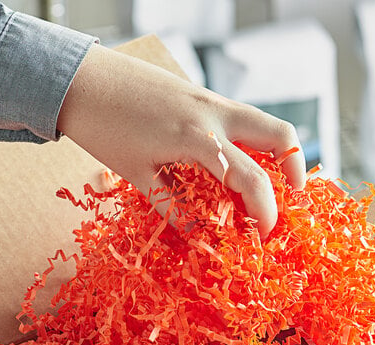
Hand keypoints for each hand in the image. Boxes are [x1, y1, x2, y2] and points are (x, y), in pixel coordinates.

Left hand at [57, 44, 305, 237]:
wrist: (79, 77)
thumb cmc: (104, 127)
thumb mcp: (139, 176)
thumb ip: (175, 206)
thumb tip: (200, 236)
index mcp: (198, 139)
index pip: (252, 179)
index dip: (266, 211)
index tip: (264, 234)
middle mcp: (214, 114)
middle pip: (279, 135)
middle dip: (296, 168)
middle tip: (293, 197)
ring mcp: (211, 99)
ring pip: (264, 122)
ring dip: (277, 152)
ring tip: (270, 182)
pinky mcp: (202, 94)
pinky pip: (242, 118)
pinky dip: (252, 141)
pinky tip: (236, 161)